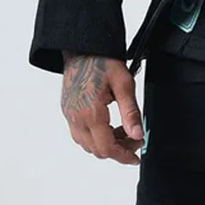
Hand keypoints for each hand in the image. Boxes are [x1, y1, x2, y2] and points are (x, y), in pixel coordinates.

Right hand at [61, 51, 144, 165]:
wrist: (83, 47)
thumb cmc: (102, 60)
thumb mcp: (124, 84)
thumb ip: (131, 113)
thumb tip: (138, 134)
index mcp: (91, 113)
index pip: (107, 148)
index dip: (124, 156)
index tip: (136, 157)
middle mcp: (76, 118)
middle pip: (97, 150)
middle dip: (118, 150)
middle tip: (134, 138)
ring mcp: (69, 115)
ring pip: (87, 145)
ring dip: (106, 144)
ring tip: (123, 130)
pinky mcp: (67, 111)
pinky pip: (79, 135)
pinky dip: (95, 137)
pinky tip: (108, 125)